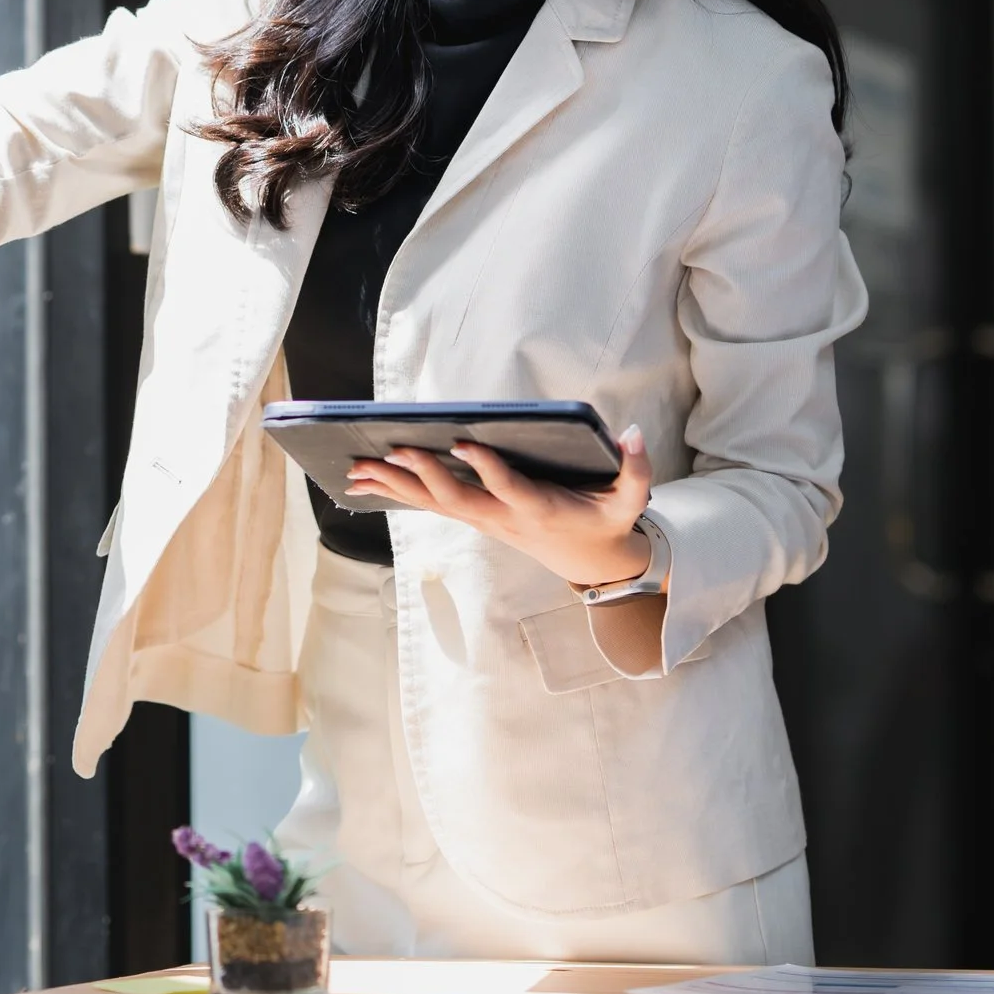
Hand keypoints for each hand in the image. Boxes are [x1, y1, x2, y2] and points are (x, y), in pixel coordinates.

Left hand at [346, 425, 653, 586]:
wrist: (587, 561)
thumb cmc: (604, 523)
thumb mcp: (629, 503)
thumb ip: (636, 471)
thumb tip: (634, 432)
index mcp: (539, 509)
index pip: (510, 489)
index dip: (487, 469)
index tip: (463, 443)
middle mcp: (503, 518)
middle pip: (457, 500)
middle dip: (424, 475)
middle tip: (392, 450)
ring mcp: (483, 520)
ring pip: (433, 504)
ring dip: (395, 486)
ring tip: (356, 466)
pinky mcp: (473, 517)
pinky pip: (428, 505)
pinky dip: (395, 492)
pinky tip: (361, 481)